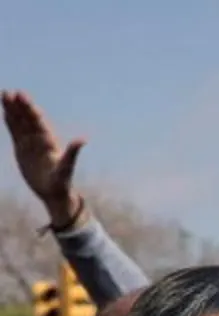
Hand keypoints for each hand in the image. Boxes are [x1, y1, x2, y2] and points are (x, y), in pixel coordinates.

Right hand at [1, 91, 84, 225]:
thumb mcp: (66, 168)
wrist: (54, 192)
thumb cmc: (62, 181)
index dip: (31, 109)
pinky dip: (10, 122)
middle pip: (28, 119)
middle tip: (12, 92)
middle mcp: (40, 139)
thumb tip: (82, 140)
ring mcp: (31, 143)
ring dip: (13, 110)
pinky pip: (15, 133)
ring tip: (4, 95)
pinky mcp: (22, 149)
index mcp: (49, 141)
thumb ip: (72, 153)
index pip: (38, 121)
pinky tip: (5, 112)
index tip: (23, 97)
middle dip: (20, 106)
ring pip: (20, 123)